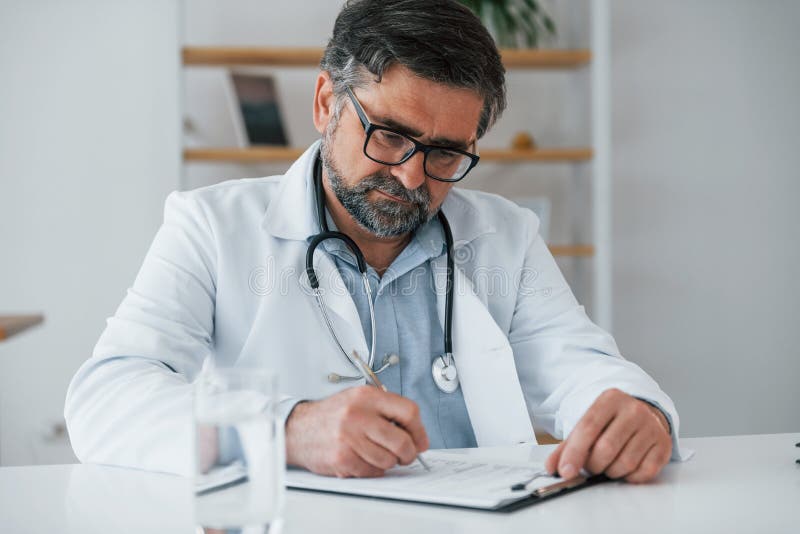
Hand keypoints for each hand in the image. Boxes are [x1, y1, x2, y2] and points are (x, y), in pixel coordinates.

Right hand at [285, 386, 428, 477]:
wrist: (298, 428)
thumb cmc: (332, 415)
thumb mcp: (358, 400)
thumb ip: (386, 411)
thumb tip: (416, 434)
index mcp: (366, 396)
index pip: (408, 412)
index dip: (420, 430)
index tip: (421, 440)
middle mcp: (358, 415)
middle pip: (402, 441)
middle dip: (409, 453)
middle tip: (406, 455)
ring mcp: (349, 437)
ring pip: (388, 460)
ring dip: (388, 462)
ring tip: (377, 454)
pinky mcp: (342, 458)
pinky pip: (372, 472)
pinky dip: (372, 470)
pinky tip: (363, 460)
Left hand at [544, 388, 671, 482]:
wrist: (644, 414)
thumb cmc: (612, 422)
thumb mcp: (589, 424)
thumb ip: (568, 446)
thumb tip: (552, 467)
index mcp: (610, 399)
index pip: (588, 428)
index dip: (574, 452)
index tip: (566, 471)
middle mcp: (633, 410)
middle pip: (606, 448)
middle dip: (593, 465)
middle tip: (591, 465)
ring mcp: (651, 427)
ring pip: (624, 464)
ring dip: (610, 472)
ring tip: (608, 465)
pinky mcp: (663, 445)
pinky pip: (643, 473)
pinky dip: (629, 477)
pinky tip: (625, 468)